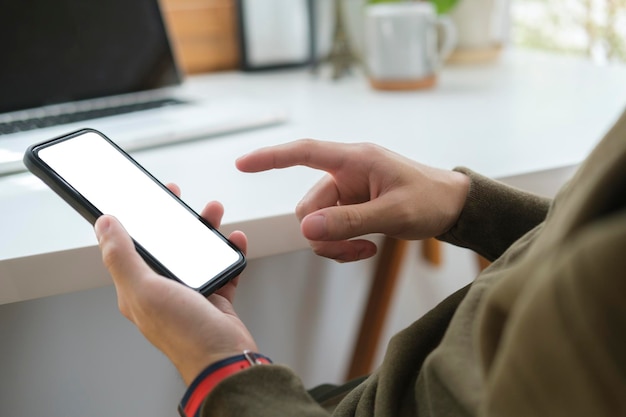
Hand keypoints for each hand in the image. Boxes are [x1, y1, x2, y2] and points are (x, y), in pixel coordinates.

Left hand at [94, 185, 255, 385]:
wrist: (226, 359)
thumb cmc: (185, 333)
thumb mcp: (146, 290)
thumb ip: (122, 257)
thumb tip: (104, 225)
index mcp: (138, 288)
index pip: (130, 247)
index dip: (136, 219)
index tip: (144, 197)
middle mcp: (162, 289)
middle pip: (166, 245)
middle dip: (174, 219)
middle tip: (178, 198)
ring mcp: (190, 293)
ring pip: (196, 252)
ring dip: (205, 230)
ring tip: (214, 213)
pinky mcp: (215, 297)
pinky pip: (221, 268)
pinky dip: (229, 252)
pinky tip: (234, 241)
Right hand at [236, 139, 468, 261]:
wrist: (452, 208)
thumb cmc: (430, 199)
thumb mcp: (393, 212)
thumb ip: (349, 221)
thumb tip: (307, 229)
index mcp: (355, 160)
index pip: (304, 153)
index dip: (271, 157)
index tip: (242, 163)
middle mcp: (346, 174)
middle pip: (308, 207)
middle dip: (323, 234)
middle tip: (352, 249)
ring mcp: (349, 193)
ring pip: (317, 223)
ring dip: (333, 243)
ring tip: (363, 250)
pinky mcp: (353, 209)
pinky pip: (331, 230)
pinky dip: (341, 245)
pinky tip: (365, 248)